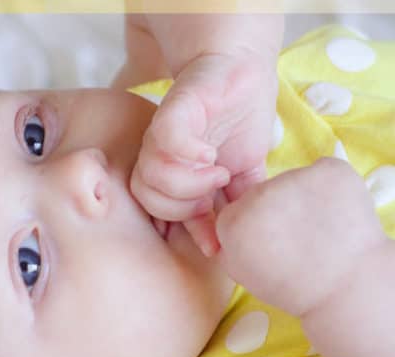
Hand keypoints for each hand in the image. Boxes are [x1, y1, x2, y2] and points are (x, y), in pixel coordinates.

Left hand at [130, 50, 278, 255]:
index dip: (193, 234)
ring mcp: (161, 139)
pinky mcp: (169, 114)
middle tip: (216, 191)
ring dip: (189, 184)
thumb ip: (234, 206)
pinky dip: (188, 154)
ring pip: (150, 179)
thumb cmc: (240, 122)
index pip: (170, 218)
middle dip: (185, 207)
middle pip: (150, 203)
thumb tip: (230, 246)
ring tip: (217, 170)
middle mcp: (162, 161)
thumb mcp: (243, 174)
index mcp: (176, 180)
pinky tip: (209, 153)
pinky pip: (163, 145)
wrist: (239, 72)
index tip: (214, 247)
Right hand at [215, 157, 386, 317]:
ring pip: (292, 181)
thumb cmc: (293, 286)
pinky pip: (323, 172)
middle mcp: (261, 193)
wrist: (346, 286)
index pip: (235, 212)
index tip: (268, 248)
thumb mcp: (243, 274)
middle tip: (295, 239)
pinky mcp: (331, 169)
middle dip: (274, 210)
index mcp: (235, 221)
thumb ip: (230, 244)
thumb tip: (232, 217)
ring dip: (301, 198)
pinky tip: (335, 214)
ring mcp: (298, 177)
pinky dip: (328, 188)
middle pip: (261, 193)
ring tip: (318, 230)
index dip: (252, 230)